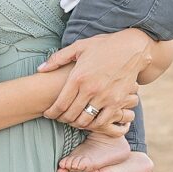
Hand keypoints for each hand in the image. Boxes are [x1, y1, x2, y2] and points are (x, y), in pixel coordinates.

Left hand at [37, 29, 152, 125]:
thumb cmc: (104, 46)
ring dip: (77, 124)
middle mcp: (90, 89)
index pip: (60, 104)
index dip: (51, 113)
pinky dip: (94, 125)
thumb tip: (40, 69)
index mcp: (78, 77)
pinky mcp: (117, 102)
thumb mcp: (79, 47)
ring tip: (74, 120)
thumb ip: (58, 59)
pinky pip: (102, 122)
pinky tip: (90, 121)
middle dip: (62, 120)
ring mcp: (105, 97)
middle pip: (70, 115)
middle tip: (60, 118)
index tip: (48, 114)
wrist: (132, 48)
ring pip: (85, 121)